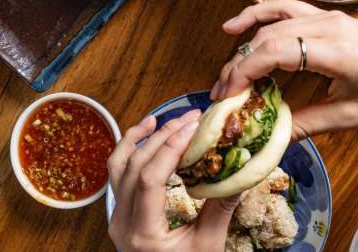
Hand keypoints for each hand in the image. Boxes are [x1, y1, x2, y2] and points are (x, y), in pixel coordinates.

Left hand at [108, 110, 239, 251]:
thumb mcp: (209, 247)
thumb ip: (220, 209)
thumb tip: (241, 171)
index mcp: (143, 234)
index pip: (150, 179)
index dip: (170, 148)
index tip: (193, 127)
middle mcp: (121, 223)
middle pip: (134, 167)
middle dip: (163, 137)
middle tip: (190, 118)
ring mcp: (116, 218)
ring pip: (119, 167)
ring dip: (140, 139)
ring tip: (161, 119)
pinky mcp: (119, 214)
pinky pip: (117, 176)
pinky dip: (129, 151)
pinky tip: (144, 135)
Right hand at [210, 0, 357, 139]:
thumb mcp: (352, 116)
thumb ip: (308, 124)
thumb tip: (274, 139)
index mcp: (334, 49)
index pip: (273, 51)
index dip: (243, 71)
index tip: (227, 94)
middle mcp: (328, 25)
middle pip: (267, 36)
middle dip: (239, 64)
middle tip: (223, 92)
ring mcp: (328, 17)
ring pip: (272, 20)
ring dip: (245, 41)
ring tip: (226, 66)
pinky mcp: (329, 18)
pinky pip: (287, 8)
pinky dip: (261, 14)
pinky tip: (241, 25)